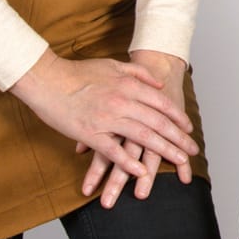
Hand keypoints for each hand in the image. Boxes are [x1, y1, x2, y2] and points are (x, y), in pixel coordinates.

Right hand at [79, 50, 192, 207]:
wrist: (47, 79)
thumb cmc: (77, 72)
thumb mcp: (112, 65)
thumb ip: (137, 74)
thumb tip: (157, 83)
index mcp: (127, 85)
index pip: (161, 102)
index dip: (177, 117)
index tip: (188, 128)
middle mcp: (121, 101)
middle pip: (157, 122)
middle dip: (178, 138)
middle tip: (192, 150)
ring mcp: (106, 118)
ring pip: (142, 137)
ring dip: (163, 151)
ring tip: (179, 161)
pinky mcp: (90, 133)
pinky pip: (114, 151)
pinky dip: (130, 163)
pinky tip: (142, 173)